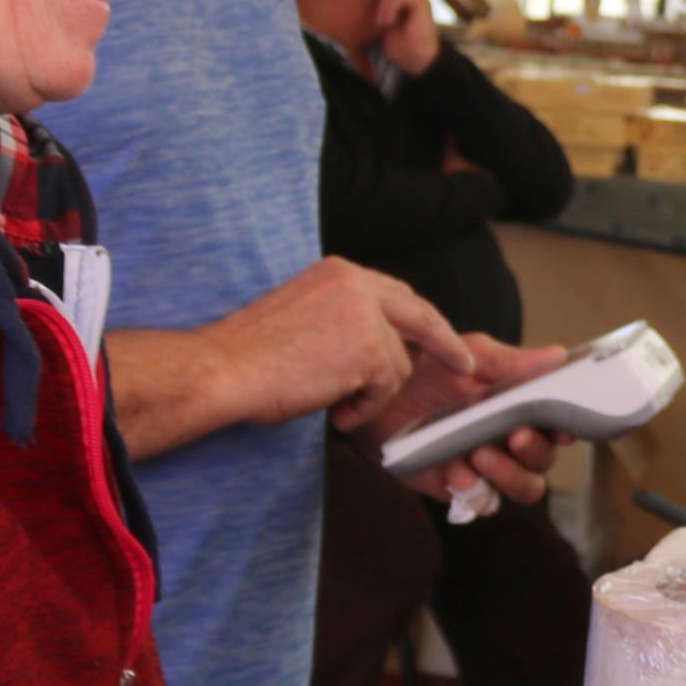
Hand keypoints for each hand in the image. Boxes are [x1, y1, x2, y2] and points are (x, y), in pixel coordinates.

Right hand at [216, 259, 429, 426]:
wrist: (223, 369)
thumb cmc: (251, 356)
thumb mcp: (304, 317)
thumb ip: (345, 319)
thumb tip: (387, 344)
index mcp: (339, 272)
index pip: (397, 294)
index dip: (422, 320)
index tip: (441, 339)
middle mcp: (356, 283)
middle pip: (420, 314)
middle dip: (444, 344)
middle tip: (463, 367)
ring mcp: (366, 314)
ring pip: (400, 364)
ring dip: (373, 393)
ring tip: (335, 404)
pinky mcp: (370, 348)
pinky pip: (386, 388)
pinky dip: (365, 408)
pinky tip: (336, 413)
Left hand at [370, 333, 566, 503]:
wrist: (382, 394)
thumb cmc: (430, 369)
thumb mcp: (473, 355)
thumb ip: (514, 362)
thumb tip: (558, 356)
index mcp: (522, 409)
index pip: (559, 426)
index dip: (565, 429)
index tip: (559, 427)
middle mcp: (511, 442)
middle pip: (544, 461)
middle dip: (535, 450)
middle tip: (515, 435)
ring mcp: (488, 468)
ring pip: (524, 487)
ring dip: (510, 474)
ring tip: (482, 455)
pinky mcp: (461, 488)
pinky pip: (481, 500)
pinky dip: (472, 488)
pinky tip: (455, 471)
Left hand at [380, 0, 441, 77]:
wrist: (414, 60)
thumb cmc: (399, 44)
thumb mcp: (385, 20)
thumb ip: (383, 4)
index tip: (377, 15)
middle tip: (379, 19)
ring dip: (386, 2)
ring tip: (383, 21)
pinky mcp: (422, 4)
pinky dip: (391, 6)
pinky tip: (389, 22)